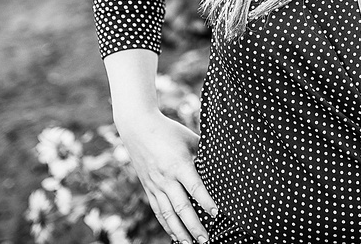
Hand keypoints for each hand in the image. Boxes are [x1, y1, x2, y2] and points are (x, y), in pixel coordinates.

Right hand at [115, 109, 217, 242]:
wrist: (137, 128)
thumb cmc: (169, 131)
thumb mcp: (189, 138)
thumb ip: (204, 153)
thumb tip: (223, 162)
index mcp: (179, 164)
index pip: (195, 187)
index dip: (206, 202)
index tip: (216, 214)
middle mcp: (165, 178)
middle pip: (181, 207)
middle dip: (194, 225)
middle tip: (206, 239)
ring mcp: (155, 185)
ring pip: (168, 214)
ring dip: (180, 231)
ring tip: (191, 243)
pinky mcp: (148, 188)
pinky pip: (158, 211)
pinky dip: (166, 224)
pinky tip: (175, 235)